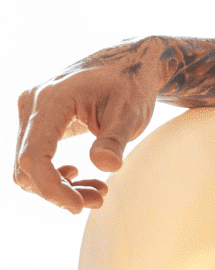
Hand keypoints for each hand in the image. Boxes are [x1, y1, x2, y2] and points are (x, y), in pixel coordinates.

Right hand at [14, 51, 160, 212]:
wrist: (130, 63)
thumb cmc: (132, 84)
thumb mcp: (132, 111)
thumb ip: (116, 138)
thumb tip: (107, 166)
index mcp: (52, 99)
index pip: (35, 156)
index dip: (51, 188)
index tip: (78, 206)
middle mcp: (32, 103)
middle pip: (27, 165)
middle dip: (59, 191)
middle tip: (99, 198)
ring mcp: (30, 111)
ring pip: (28, 165)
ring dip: (57, 186)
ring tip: (97, 191)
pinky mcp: (36, 119)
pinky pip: (35, 156)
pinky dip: (55, 174)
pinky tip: (79, 176)